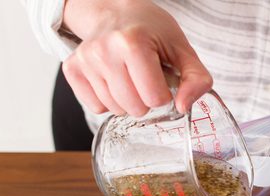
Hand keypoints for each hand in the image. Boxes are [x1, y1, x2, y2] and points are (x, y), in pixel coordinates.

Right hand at [62, 0, 211, 116]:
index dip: (163, 93)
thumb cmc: (152, 31)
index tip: (161, 76)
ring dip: (127, 101)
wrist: (116, 12)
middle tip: (145, 77)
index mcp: (133, 43)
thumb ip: (196, 79)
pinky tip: (113, 81)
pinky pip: (96, 108)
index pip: (155, 98)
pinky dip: (108, 101)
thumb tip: (183, 107)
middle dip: (146, 99)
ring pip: (115, 110)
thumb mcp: (182, 50)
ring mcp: (85, 60)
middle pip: (135, 108)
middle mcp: (104, 50)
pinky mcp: (72, 69)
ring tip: (129, 77)